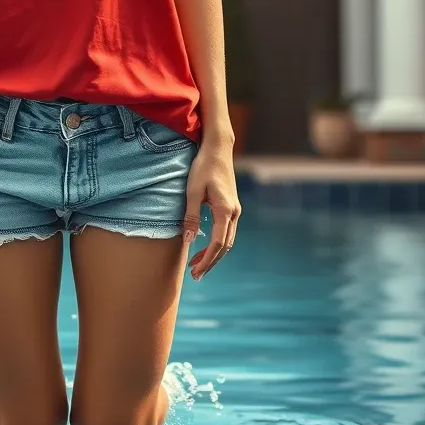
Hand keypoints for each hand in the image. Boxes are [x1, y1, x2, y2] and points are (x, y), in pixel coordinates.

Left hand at [182, 129, 240, 280]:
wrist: (217, 149)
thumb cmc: (203, 167)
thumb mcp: (192, 191)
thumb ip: (191, 216)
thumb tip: (189, 241)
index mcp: (225, 210)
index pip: (218, 244)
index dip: (207, 260)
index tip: (195, 272)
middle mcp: (234, 212)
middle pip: (225, 246)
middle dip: (210, 262)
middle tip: (195, 275)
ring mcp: (235, 209)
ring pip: (227, 240)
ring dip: (214, 253)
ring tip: (197, 264)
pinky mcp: (232, 206)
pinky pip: (226, 231)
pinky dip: (217, 243)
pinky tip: (205, 246)